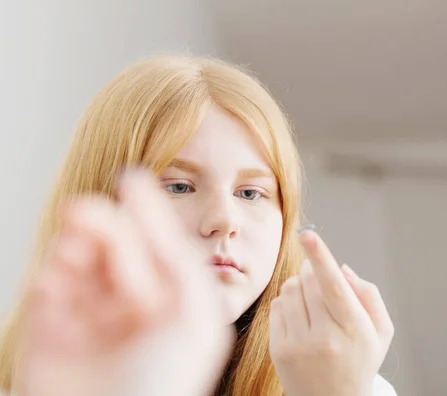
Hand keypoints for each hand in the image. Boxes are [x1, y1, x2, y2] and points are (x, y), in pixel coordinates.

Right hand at [17, 169, 233, 395]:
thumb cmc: (166, 378)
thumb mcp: (191, 308)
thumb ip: (173, 251)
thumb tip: (142, 195)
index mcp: (167, 301)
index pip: (154, 246)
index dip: (143, 213)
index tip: (132, 180)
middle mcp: (130, 307)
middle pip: (113, 249)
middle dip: (102, 226)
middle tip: (86, 211)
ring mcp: (89, 320)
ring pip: (78, 263)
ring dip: (74, 248)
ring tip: (73, 245)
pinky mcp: (49, 336)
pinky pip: (47, 292)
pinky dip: (50, 280)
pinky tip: (55, 282)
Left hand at [269, 229, 394, 395]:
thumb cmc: (359, 361)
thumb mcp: (380, 332)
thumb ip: (368, 295)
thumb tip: (341, 268)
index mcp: (355, 330)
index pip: (333, 286)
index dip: (320, 257)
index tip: (307, 235)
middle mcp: (325, 338)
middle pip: (308, 282)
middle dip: (311, 270)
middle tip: (317, 275)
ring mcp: (299, 346)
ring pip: (290, 290)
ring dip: (298, 285)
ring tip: (311, 300)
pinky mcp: (279, 350)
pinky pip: (277, 307)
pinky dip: (287, 303)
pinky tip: (300, 318)